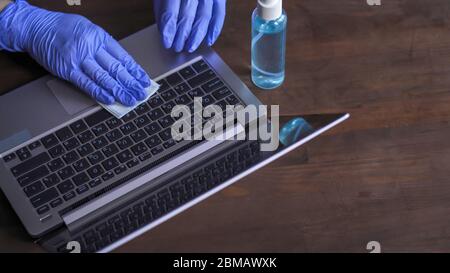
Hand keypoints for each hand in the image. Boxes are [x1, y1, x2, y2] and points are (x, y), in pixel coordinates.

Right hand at [0, 0, 150, 105]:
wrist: (35, 27)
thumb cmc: (62, 27)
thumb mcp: (88, 29)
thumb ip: (104, 45)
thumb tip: (122, 64)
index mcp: (99, 36)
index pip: (123, 57)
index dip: (135, 71)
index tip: (144, 80)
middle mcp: (91, 47)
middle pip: (116, 69)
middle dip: (131, 83)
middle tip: (141, 94)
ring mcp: (78, 59)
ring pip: (104, 78)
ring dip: (119, 91)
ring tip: (130, 99)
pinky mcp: (67, 70)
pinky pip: (86, 84)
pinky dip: (100, 92)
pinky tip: (111, 98)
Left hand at [154, 0, 225, 52]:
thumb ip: (162, 6)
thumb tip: (165, 29)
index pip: (171, 12)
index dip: (169, 30)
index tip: (167, 42)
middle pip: (187, 17)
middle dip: (182, 36)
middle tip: (177, 48)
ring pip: (204, 17)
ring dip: (197, 36)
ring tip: (190, 47)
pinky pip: (219, 13)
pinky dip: (215, 28)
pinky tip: (209, 40)